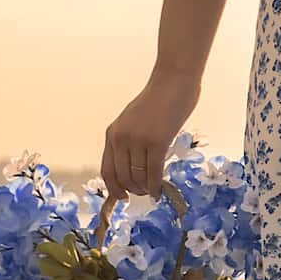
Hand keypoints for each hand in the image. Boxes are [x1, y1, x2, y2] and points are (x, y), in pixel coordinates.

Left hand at [100, 67, 200, 201]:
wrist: (173, 82)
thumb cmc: (158, 99)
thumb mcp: (133, 121)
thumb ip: (129, 141)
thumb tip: (134, 167)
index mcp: (112, 133)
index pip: (107, 170)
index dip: (113, 188)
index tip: (122, 197)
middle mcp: (121, 138)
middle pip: (122, 177)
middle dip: (132, 190)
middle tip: (144, 193)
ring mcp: (138, 141)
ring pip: (137, 177)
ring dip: (145, 188)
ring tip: (152, 190)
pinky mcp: (156, 142)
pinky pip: (153, 172)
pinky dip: (156, 186)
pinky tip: (160, 191)